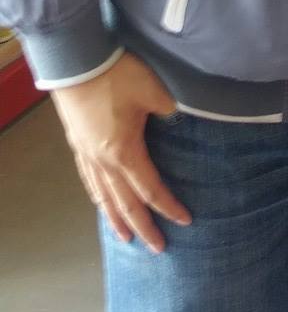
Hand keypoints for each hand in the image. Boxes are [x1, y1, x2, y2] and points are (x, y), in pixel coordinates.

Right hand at [52, 52, 190, 251]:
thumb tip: (177, 121)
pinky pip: (90, 182)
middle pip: (126, 204)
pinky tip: (102, 203)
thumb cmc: (117, 75)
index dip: (169, 207)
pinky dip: (99, 198)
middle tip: (157, 249)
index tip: (185, 221)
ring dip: (116, 219)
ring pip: (104, 197)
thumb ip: (169, 112)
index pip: (151, 190)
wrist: (78, 62)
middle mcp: (104, 162)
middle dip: (143, 227)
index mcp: (125, 153)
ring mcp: (88, 156)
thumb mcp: (153, 91)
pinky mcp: (78, 146)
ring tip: (126, 238)